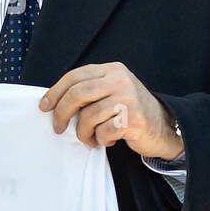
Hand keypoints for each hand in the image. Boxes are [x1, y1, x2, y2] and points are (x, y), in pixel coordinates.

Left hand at [39, 62, 183, 159]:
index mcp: (112, 70)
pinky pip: (103, 132)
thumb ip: (90, 91)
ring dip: (84, 133)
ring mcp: (128, 99)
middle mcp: (120, 80)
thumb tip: (54, 102)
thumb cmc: (131, 112)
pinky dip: (101, 140)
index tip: (44, 106)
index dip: (55, 91)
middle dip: (62, 113)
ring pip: (88, 116)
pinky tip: (109, 140)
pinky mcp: (133, 119)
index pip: (75, 76)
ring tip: (91, 138)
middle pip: (77, 94)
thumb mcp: (113, 91)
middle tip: (58, 127)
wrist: (165, 128)